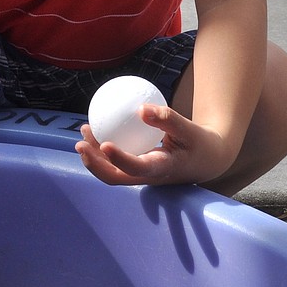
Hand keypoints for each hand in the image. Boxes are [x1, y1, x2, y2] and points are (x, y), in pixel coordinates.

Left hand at [75, 104, 232, 187]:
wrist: (206, 159)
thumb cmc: (198, 142)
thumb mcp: (189, 129)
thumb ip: (167, 119)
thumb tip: (140, 108)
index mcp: (161, 170)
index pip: (137, 169)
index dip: (119, 159)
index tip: (105, 144)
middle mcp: (147, 177)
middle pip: (115, 177)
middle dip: (94, 165)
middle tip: (79, 144)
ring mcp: (140, 174)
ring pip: (111, 170)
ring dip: (93, 155)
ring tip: (83, 131)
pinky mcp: (137, 167)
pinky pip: (115, 159)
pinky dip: (101, 146)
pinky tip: (95, 127)